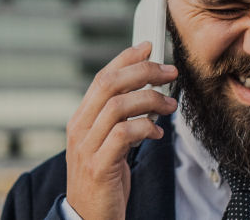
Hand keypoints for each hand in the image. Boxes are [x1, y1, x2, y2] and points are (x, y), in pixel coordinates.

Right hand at [65, 41, 179, 219]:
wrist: (89, 219)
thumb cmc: (104, 182)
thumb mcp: (107, 145)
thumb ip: (119, 120)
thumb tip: (146, 94)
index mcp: (80, 120)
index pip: (101, 78)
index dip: (125, 59)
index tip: (149, 47)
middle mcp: (79, 129)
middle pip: (109, 84)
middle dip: (143, 72)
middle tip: (169, 73)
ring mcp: (86, 148)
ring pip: (117, 107)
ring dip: (150, 100)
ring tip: (170, 106)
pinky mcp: (99, 167)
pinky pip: (124, 135)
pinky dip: (145, 128)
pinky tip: (157, 133)